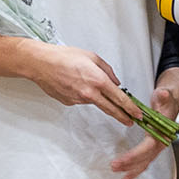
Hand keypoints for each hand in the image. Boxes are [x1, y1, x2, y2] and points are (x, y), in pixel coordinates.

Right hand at [18, 41, 141, 126]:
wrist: (41, 64)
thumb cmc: (64, 57)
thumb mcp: (92, 57)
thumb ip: (107, 70)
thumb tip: (115, 81)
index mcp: (98, 80)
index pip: (119, 98)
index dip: (130, 108)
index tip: (137, 114)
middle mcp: (89, 93)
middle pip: (110, 109)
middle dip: (123, 116)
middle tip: (131, 121)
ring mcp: (78, 99)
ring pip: (94, 101)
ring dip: (96, 96)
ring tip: (84, 80)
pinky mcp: (69, 102)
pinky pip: (81, 99)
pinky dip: (83, 94)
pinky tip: (74, 83)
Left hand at [110, 67, 178, 178]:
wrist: (172, 99)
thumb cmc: (167, 97)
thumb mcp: (165, 93)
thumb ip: (164, 95)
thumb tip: (164, 94)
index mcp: (163, 131)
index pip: (148, 147)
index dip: (134, 155)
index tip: (121, 160)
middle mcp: (162, 140)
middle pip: (146, 157)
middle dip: (130, 164)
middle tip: (114, 166)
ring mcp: (158, 144)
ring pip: (146, 161)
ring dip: (133, 169)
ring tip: (119, 174)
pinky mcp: (153, 145)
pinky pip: (146, 160)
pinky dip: (137, 168)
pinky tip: (127, 174)